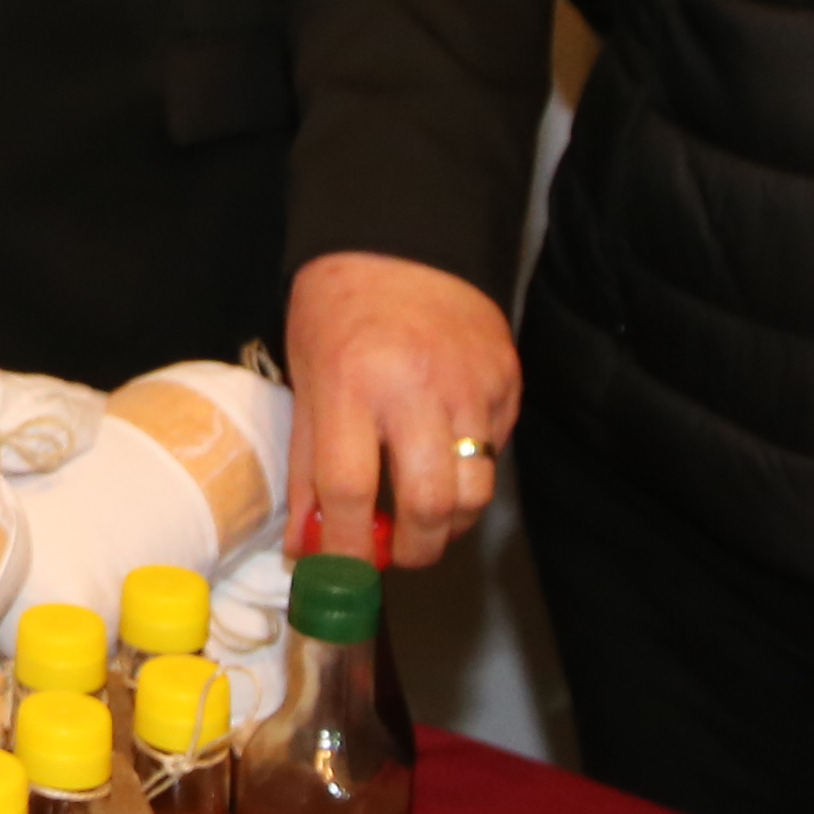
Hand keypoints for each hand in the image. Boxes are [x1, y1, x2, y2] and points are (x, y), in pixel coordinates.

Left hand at [284, 249, 519, 569]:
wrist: (398, 241)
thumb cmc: (337, 313)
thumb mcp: (306, 382)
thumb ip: (309, 469)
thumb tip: (310, 548)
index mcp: (351, 384)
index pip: (351, 490)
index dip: (349, 546)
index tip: (344, 572)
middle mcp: (416, 387)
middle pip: (430, 503)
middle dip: (415, 549)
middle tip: (397, 554)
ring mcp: (470, 384)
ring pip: (476, 490)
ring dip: (449, 521)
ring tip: (422, 514)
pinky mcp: (507, 381)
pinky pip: (497, 453)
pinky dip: (471, 471)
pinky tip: (444, 453)